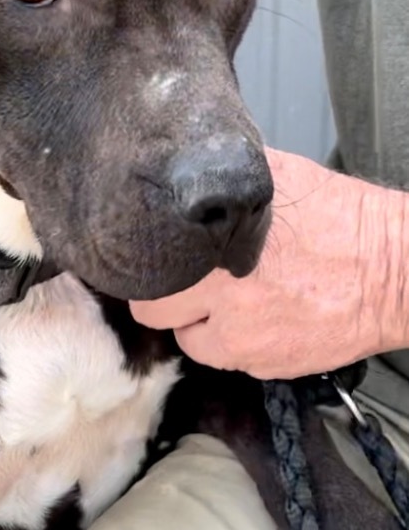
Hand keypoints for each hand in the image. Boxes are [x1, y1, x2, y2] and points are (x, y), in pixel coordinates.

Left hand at [130, 148, 408, 378]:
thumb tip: (182, 168)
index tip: (149, 255)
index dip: (145, 258)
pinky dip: (230, 341)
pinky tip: (253, 317)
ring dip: (196, 321)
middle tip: (177, 284)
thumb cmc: (339, 219)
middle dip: (160, 297)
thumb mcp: (274, 176)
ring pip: (187, 338)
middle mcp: (220, 289)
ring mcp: (241, 333)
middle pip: (152, 309)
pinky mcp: (263, 361)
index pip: (146, 260)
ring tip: (223, 300)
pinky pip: (224, 358)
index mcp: (215, 239)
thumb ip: (222, 179)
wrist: (392, 267)